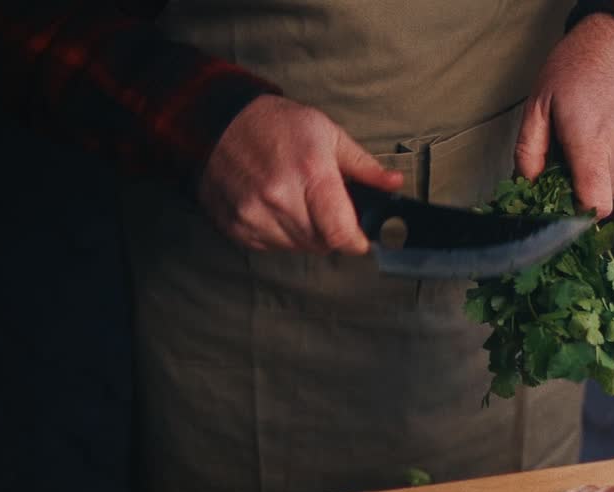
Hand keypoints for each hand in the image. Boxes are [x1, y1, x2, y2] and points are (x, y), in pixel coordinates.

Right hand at [199, 95, 403, 253]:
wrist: (218, 121)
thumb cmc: (276, 124)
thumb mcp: (328, 134)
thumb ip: (363, 166)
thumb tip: (394, 184)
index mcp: (310, 173)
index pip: (340, 234)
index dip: (355, 240)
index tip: (359, 236)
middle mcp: (279, 197)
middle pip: (321, 244)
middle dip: (330, 231)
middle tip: (323, 206)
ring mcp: (254, 214)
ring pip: (296, 247)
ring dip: (304, 233)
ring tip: (296, 201)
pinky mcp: (235, 225)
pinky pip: (270, 246)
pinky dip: (278, 233)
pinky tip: (274, 206)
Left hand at [515, 13, 613, 218]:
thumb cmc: (575, 68)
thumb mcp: (538, 105)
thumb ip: (529, 152)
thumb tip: (528, 186)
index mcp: (592, 142)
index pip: (594, 204)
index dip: (574, 216)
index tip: (557, 205)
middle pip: (599, 199)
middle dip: (577, 191)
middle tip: (562, 161)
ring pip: (613, 189)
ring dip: (593, 179)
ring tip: (582, 144)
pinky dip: (609, 167)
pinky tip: (600, 138)